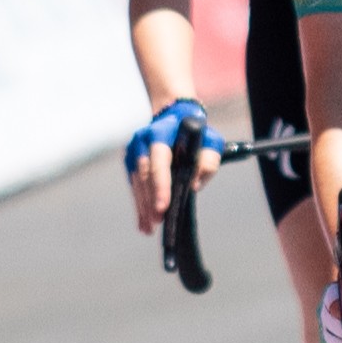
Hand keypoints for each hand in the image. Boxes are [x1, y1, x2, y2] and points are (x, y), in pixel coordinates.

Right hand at [124, 100, 224, 234]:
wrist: (173, 115)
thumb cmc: (195, 132)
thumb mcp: (211, 141)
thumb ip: (208, 161)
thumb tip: (193, 185)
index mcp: (160, 132)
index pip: (159, 161)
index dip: (160, 184)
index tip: (162, 206)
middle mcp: (142, 140)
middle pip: (145, 175)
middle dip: (150, 200)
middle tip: (157, 221)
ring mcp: (133, 151)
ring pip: (137, 183)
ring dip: (143, 206)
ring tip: (149, 228)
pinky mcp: (130, 162)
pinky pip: (134, 186)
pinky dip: (139, 205)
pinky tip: (143, 223)